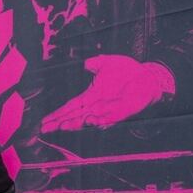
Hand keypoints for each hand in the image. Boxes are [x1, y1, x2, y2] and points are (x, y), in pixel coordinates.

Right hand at [41, 55, 174, 132]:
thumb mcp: (108, 63)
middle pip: (73, 116)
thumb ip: (96, 63)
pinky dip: (97, 122)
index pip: (70, 106)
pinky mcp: (119, 114)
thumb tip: (85, 64)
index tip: (44, 121)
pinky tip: (88, 121)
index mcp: (90, 96)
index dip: (57, 113)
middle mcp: (95, 106)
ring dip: (74, 124)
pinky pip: (106, 120)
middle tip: (45, 129)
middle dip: (59, 123)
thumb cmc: (127, 71)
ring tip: (61, 126)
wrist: (148, 77)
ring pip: (86, 120)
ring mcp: (106, 111)